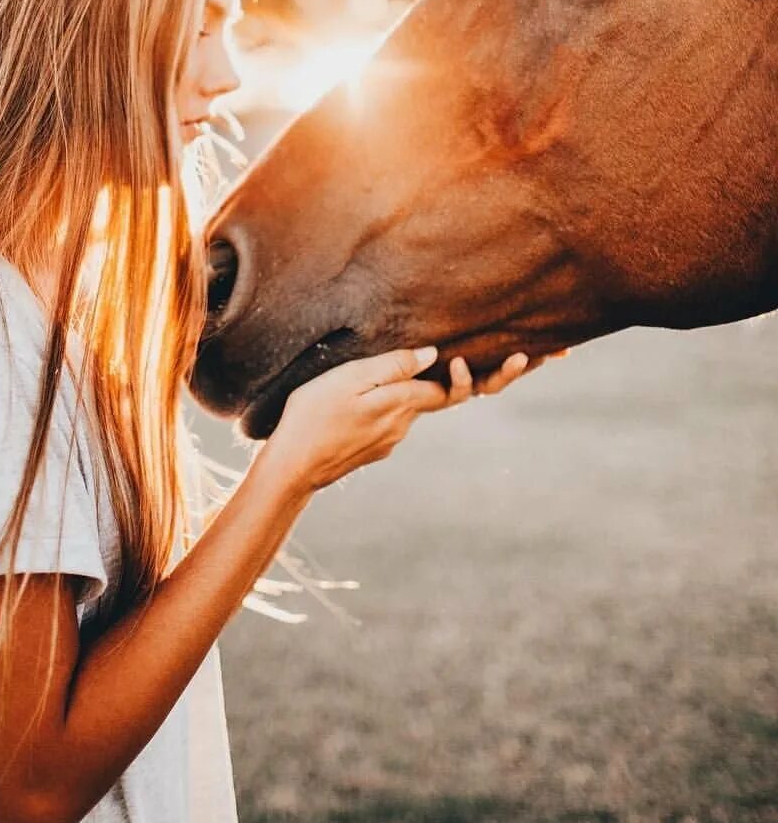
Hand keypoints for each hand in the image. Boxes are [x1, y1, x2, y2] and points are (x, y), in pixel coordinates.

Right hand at [262, 345, 532, 497]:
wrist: (291, 469)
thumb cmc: (313, 417)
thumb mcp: (350, 380)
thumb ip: (392, 367)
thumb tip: (434, 354)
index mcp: (403, 406)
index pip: (457, 389)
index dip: (479, 373)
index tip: (486, 355)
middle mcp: (404, 425)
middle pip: (451, 397)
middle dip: (491, 378)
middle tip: (530, 358)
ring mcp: (389, 438)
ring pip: (420, 405)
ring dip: (439, 385)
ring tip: (458, 358)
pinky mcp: (372, 445)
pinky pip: (397, 416)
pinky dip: (406, 401)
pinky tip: (391, 390)